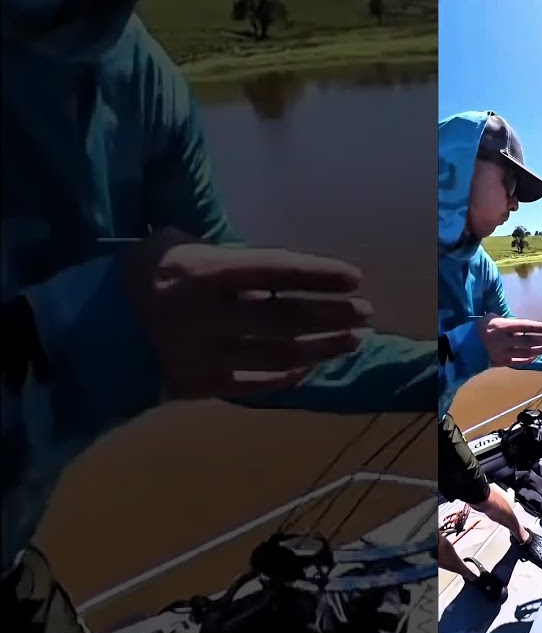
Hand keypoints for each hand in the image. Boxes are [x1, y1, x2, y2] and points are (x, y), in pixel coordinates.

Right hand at [123, 228, 373, 398]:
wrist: (85, 332)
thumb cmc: (137, 278)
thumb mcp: (171, 247)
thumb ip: (223, 256)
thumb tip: (271, 268)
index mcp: (201, 273)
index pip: (274, 271)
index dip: (317, 274)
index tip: (354, 277)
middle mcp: (206, 316)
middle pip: (285, 319)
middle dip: (332, 316)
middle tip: (366, 312)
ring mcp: (204, 355)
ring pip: (279, 356)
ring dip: (322, 348)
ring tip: (353, 341)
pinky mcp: (200, 385)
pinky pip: (256, 385)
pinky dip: (289, 377)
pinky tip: (312, 367)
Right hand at [477, 313, 541, 366]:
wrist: (465, 346)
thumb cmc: (479, 328)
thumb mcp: (491, 318)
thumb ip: (506, 320)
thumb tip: (519, 325)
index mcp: (502, 327)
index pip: (524, 326)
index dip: (538, 327)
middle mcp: (504, 340)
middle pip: (528, 341)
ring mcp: (503, 353)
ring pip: (525, 353)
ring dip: (539, 351)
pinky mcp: (501, 362)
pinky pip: (517, 362)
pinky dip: (528, 360)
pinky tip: (535, 357)